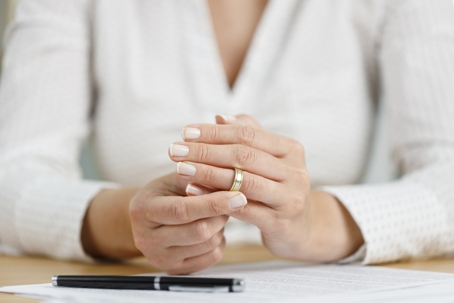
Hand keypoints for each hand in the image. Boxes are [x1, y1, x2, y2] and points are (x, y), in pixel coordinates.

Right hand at [82, 173, 246, 273]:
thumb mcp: (176, 178)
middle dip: (221, 214)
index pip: (183, 210)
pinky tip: (211, 229)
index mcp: (143, 210)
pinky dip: (219, 241)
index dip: (213, 204)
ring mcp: (160, 258)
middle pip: (199, 231)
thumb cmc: (164, 192)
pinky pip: (211, 257)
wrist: (145, 218)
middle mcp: (147, 239)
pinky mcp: (174, 270)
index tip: (238, 196)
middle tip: (228, 201)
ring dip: (220, 226)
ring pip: (209, 244)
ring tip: (213, 214)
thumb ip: (198, 180)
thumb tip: (229, 185)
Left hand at [168, 115, 363, 261]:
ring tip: (180, 168)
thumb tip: (218, 117)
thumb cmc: (276, 187)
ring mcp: (290, 198)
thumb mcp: (268, 159)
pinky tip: (192, 191)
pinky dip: (215, 198)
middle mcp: (295, 171)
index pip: (248, 133)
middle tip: (175, 150)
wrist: (299, 228)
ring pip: (243, 181)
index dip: (215, 132)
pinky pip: (242, 208)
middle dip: (205, 151)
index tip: (185, 132)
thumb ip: (247, 136)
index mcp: (291, 149)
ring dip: (207, 173)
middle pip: (244, 155)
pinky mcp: (280, 223)